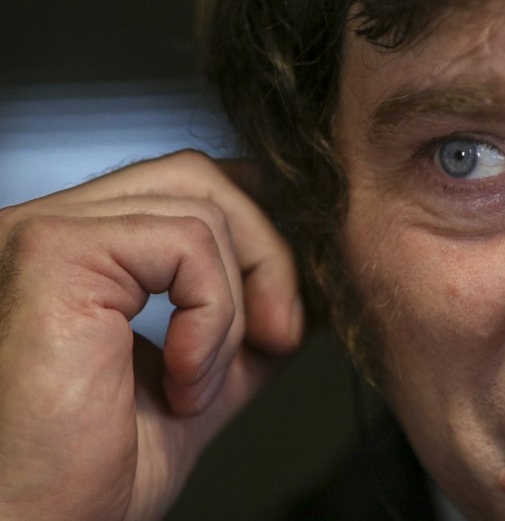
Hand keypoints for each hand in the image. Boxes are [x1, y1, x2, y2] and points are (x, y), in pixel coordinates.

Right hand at [0, 150, 302, 520]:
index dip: (255, 231)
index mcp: (81, 257)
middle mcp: (55, 231)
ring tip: (202, 385)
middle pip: (199, 177)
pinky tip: (181, 382)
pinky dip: (212, 316)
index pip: (188, 187)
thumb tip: (303, 293)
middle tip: (280, 335)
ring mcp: (48, 232)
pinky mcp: (55, 251)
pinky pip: (187, 241)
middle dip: (265, 254)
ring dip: (234, 307)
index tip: (284, 309)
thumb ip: (242, 329)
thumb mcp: (195, 386)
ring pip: (202, 207)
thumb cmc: (81, 479)